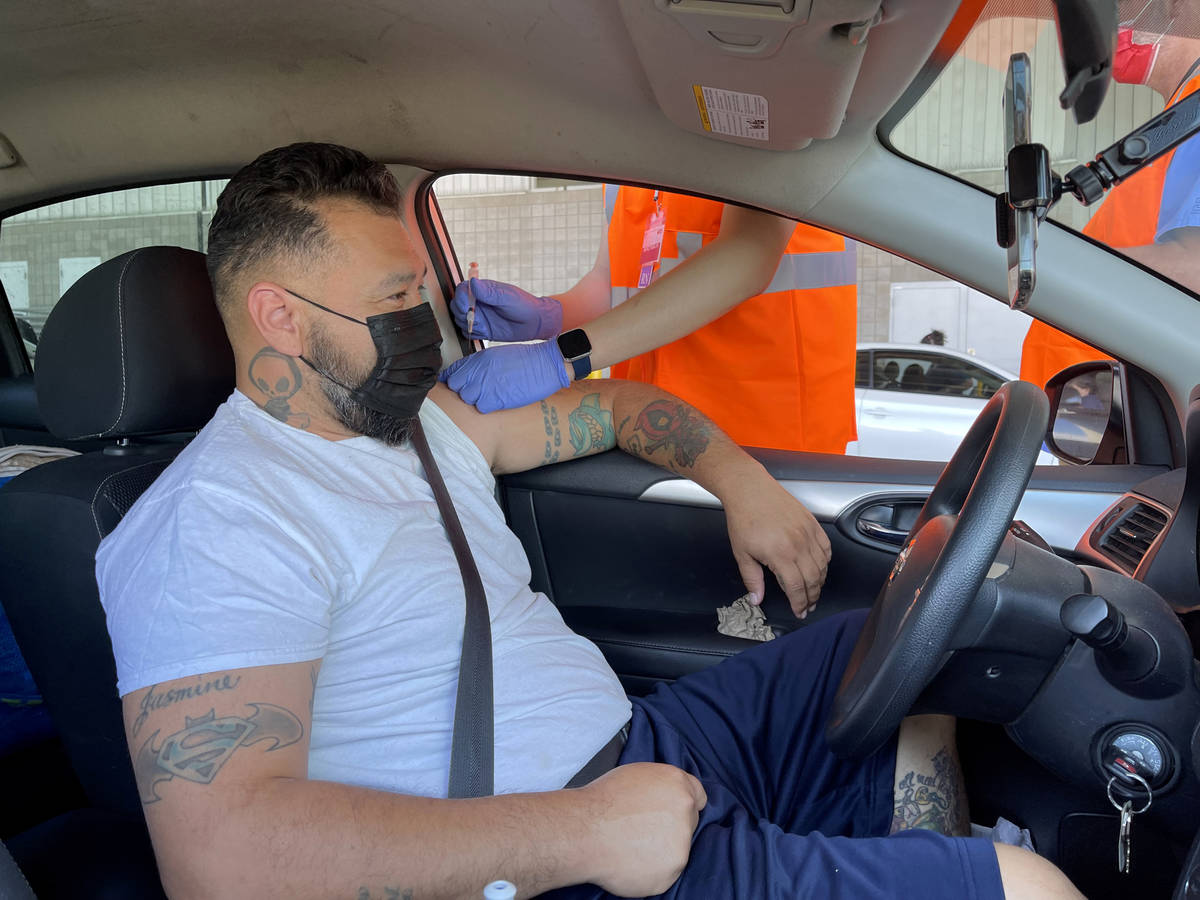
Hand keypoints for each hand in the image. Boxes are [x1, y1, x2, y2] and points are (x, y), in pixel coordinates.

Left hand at [439, 340, 569, 411]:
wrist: (546, 363)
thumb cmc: (527, 360)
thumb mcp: (498, 355)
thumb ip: (481, 365)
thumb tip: (471, 375)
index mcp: (478, 359)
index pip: (452, 372)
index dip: (453, 380)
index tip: (458, 385)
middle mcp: (479, 371)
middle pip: (456, 387)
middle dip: (462, 391)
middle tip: (474, 393)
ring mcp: (486, 384)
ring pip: (466, 398)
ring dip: (474, 400)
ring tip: (487, 398)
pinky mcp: (497, 398)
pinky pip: (480, 407)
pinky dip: (486, 407)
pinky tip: (495, 403)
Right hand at [450, 278, 562, 340]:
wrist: (534, 323)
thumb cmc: (523, 305)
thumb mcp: (506, 296)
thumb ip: (489, 292)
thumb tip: (473, 282)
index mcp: (483, 290)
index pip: (462, 290)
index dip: (461, 299)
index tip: (467, 307)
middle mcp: (478, 302)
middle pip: (457, 305)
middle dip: (462, 313)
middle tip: (476, 318)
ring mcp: (479, 316)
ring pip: (460, 319)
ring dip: (467, 324)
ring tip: (482, 325)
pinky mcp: (482, 329)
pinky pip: (468, 332)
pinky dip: (472, 333)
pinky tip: (484, 331)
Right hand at [577, 763, 705, 897]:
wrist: (584, 831)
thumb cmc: (601, 802)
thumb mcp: (637, 776)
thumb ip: (661, 787)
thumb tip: (665, 799)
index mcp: (678, 783)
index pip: (698, 796)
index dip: (684, 806)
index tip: (674, 814)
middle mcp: (685, 810)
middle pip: (688, 824)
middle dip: (671, 829)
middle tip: (643, 832)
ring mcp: (681, 843)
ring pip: (677, 850)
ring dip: (660, 851)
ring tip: (631, 846)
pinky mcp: (671, 871)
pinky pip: (665, 873)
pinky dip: (651, 871)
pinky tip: (630, 861)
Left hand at [721, 469, 830, 617]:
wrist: (749, 490)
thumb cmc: (744, 518)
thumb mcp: (741, 553)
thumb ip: (752, 579)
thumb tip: (756, 598)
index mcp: (780, 554)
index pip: (796, 587)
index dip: (799, 603)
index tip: (799, 611)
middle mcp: (798, 544)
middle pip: (813, 579)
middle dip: (812, 597)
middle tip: (808, 606)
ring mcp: (807, 532)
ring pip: (822, 565)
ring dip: (820, 582)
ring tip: (814, 591)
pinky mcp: (812, 523)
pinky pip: (826, 547)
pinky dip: (826, 561)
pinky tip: (820, 568)